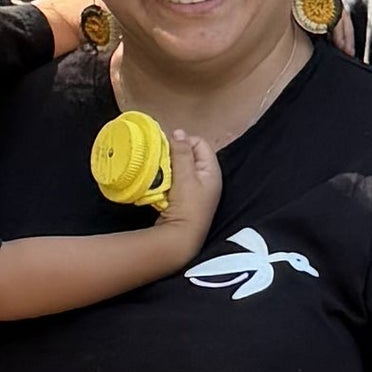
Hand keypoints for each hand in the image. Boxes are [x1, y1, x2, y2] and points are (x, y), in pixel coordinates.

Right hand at [155, 128, 221, 252]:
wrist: (182, 239)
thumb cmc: (187, 207)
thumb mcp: (185, 177)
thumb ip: (181, 153)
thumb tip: (178, 132)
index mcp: (212, 171)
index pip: (199, 143)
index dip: (183, 141)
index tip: (167, 148)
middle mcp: (207, 178)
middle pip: (189, 155)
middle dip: (174, 154)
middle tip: (161, 159)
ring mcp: (197, 190)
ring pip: (181, 168)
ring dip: (169, 167)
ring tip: (159, 171)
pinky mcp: (186, 199)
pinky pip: (176, 181)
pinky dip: (167, 179)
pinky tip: (160, 183)